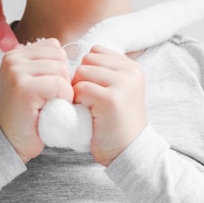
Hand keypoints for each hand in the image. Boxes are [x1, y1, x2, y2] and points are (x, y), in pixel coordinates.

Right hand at [0, 39, 72, 162]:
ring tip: (50, 103)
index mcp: (15, 54)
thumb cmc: (28, 112)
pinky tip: (52, 109)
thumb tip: (73, 50)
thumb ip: (46, 63)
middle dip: (63, 77)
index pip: (54, 46)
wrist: (9, 142)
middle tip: (51, 97)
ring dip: (64, 89)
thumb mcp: (33, 79)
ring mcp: (16, 73)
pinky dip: (63, 98)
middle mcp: (13, 59)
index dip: (60, 67)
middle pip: (59, 56)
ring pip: (61, 69)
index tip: (49, 86)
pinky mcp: (24, 89)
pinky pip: (59, 84)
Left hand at [72, 46, 146, 165]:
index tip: (94, 89)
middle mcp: (130, 71)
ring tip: (89, 106)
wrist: (129, 152)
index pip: (96, 51)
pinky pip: (81, 89)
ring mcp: (123, 84)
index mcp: (131, 67)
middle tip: (89, 99)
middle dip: (81, 78)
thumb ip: (103, 71)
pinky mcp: (111, 99)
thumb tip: (71, 58)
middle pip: (87, 59)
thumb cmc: (115, 121)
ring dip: (78, 89)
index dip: (87, 69)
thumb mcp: (116, 88)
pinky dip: (78, 101)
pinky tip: (88, 113)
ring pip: (82, 71)